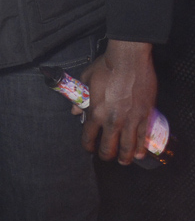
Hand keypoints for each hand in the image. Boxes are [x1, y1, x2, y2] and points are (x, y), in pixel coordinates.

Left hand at [81, 40, 156, 163]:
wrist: (128, 59)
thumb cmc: (107, 67)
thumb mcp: (86, 80)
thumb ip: (81, 97)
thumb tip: (75, 110)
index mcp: (95, 113)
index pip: (88, 137)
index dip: (88, 146)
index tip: (89, 148)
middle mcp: (112, 120)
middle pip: (108, 147)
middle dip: (106, 155)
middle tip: (107, 156)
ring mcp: (130, 120)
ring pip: (127, 147)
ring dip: (124, 157)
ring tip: (123, 161)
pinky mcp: (144, 115)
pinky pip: (142, 137)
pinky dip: (140, 148)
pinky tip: (138, 154)